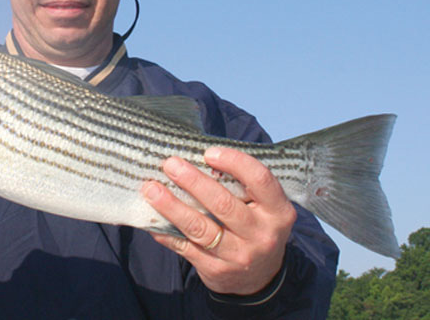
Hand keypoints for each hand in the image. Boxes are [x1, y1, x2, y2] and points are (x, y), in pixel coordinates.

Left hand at [142, 147, 296, 295]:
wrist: (259, 278)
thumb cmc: (255, 227)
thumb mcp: (264, 208)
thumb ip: (241, 186)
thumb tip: (197, 158)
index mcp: (278, 212)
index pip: (260, 180)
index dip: (235, 162)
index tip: (208, 152)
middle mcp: (261, 235)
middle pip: (223, 204)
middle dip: (193, 181)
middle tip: (170, 164)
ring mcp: (239, 255)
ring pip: (200, 228)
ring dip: (172, 207)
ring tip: (151, 190)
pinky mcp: (216, 270)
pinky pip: (185, 248)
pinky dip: (166, 232)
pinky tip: (151, 220)